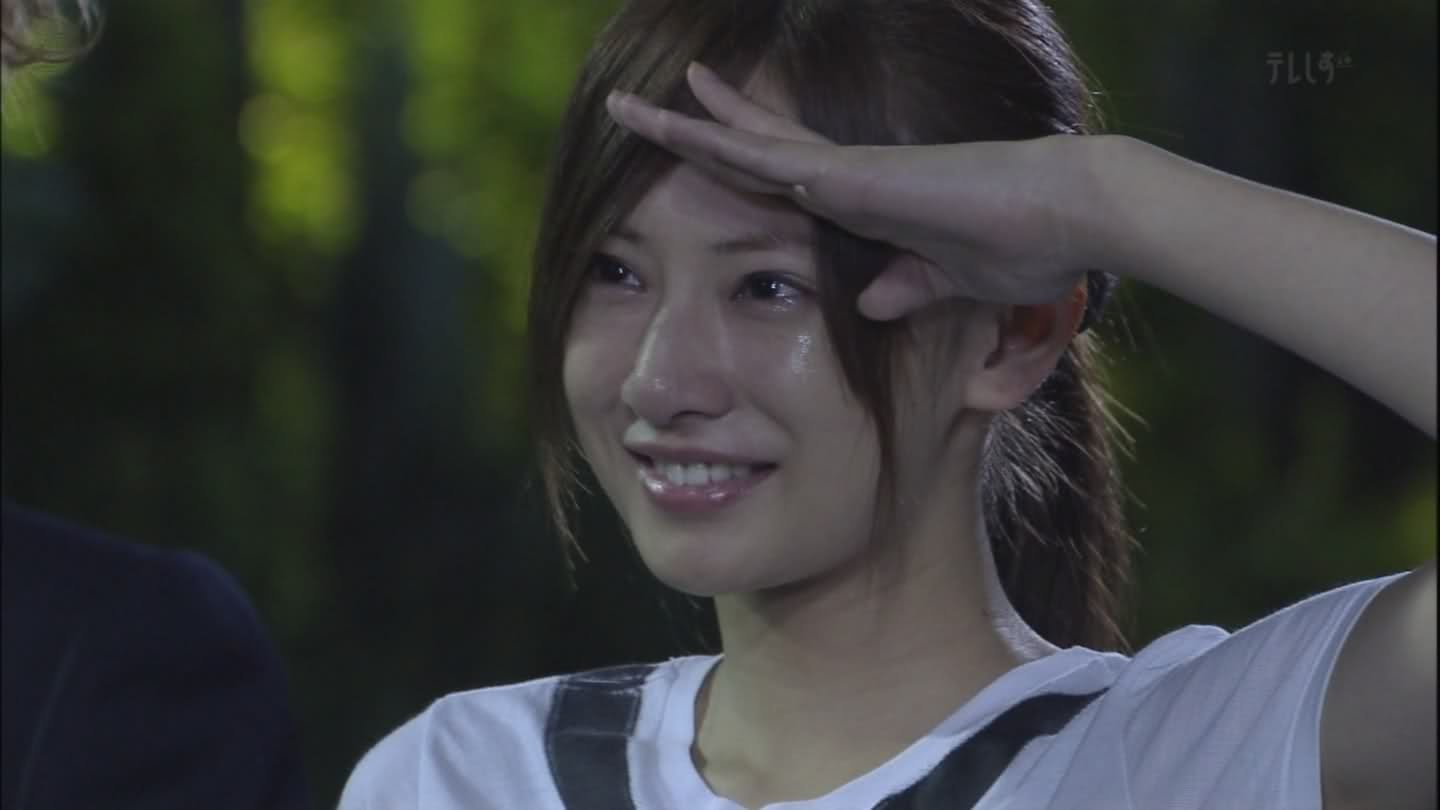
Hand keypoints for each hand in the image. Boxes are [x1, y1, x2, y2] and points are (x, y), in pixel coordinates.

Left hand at [606, 62, 1104, 320]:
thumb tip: (869, 303)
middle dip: (691, 133)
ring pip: (746, 146)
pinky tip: (675, 122)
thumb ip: (907, 287)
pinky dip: (721, 138)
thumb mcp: (950, 283)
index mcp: (865, 207)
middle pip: (749, 151)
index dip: (735, 163)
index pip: (782, 181)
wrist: (1072, 217)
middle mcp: (847, 181)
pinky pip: (771, 156)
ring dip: (684, 129)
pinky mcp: (858, 177)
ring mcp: (848, 173)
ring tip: (627, 108)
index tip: (695, 150)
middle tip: (634, 110)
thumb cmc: (1027, 248)